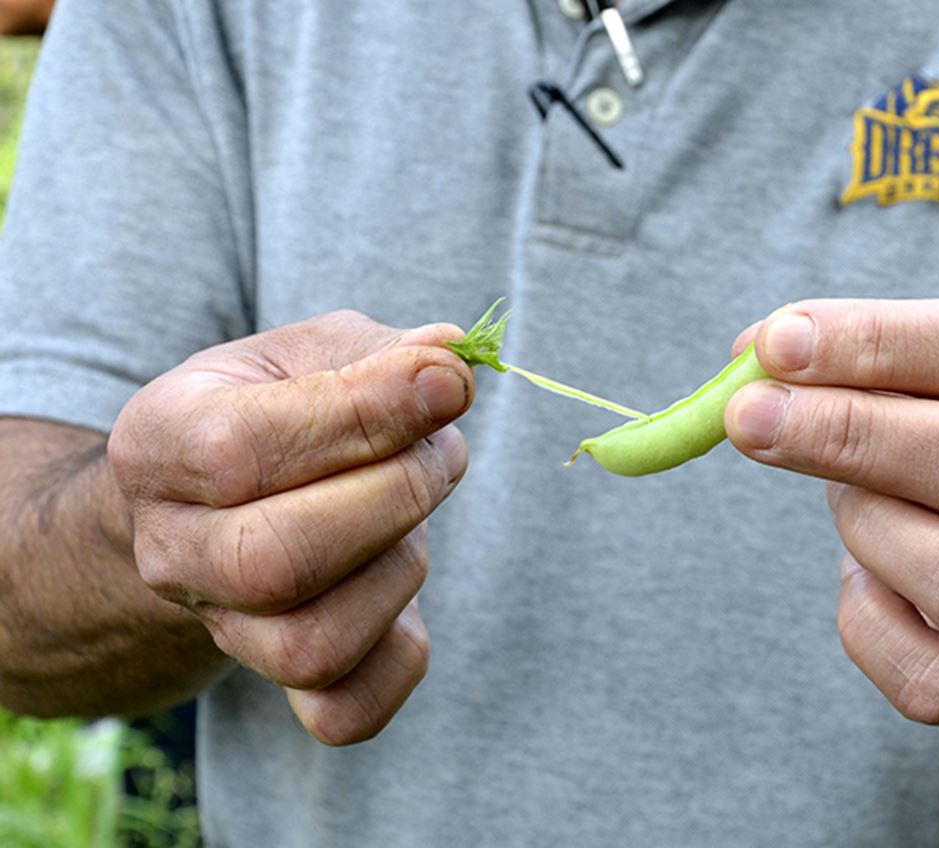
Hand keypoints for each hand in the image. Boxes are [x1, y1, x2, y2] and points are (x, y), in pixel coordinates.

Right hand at [108, 311, 472, 743]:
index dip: (365, 415)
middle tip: (440, 450)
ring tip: (419, 507)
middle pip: (275, 561)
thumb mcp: (311, 353)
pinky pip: (346, 712)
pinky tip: (404, 583)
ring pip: (315, 644)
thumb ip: (380, 353)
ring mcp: (222, 627)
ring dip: (403, 567)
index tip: (446, 383)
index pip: (243, 450)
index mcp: (159, 442)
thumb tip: (449, 363)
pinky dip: (401, 657)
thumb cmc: (277, 409)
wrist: (220, 500)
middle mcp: (171, 549)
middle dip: (394, 496)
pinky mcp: (280, 682)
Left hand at [726, 299, 938, 723]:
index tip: (775, 343)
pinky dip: (866, 620)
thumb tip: (754, 353)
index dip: (874, 342)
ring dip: (872, 532)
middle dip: (850, 434)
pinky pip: (930, 676)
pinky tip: (864, 580)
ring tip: (850, 507)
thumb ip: (855, 366)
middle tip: (747, 417)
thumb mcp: (932, 390)